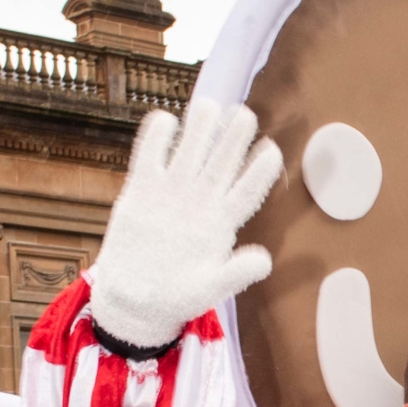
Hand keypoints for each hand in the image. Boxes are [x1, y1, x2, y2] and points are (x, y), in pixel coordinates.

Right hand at [88, 100, 281, 350]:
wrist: (134, 299)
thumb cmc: (176, 297)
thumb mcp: (207, 290)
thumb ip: (235, 274)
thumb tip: (265, 261)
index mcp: (222, 222)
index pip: (247, 190)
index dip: (260, 171)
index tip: (272, 151)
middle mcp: (201, 200)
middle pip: (222, 162)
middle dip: (234, 138)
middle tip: (245, 115)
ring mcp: (172, 191)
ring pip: (190, 150)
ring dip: (199, 128)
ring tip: (208, 107)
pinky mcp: (142, 188)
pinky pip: (150, 155)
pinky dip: (157, 137)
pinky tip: (165, 120)